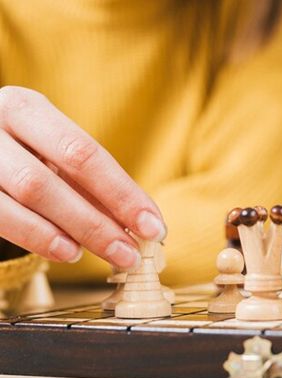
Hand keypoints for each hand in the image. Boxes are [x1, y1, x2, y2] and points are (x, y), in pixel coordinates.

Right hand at [0, 86, 165, 267]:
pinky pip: (0, 215)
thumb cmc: (17, 154)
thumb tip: (143, 221)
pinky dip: (37, 237)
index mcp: (26, 108)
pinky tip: (66, 251)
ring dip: (76, 230)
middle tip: (132, 251)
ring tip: (109, 254)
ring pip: (31, 193)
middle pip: (58, 173)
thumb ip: (89, 184)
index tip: (154, 226)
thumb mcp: (49, 155)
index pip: (85, 152)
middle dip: (102, 218)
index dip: (122, 193)